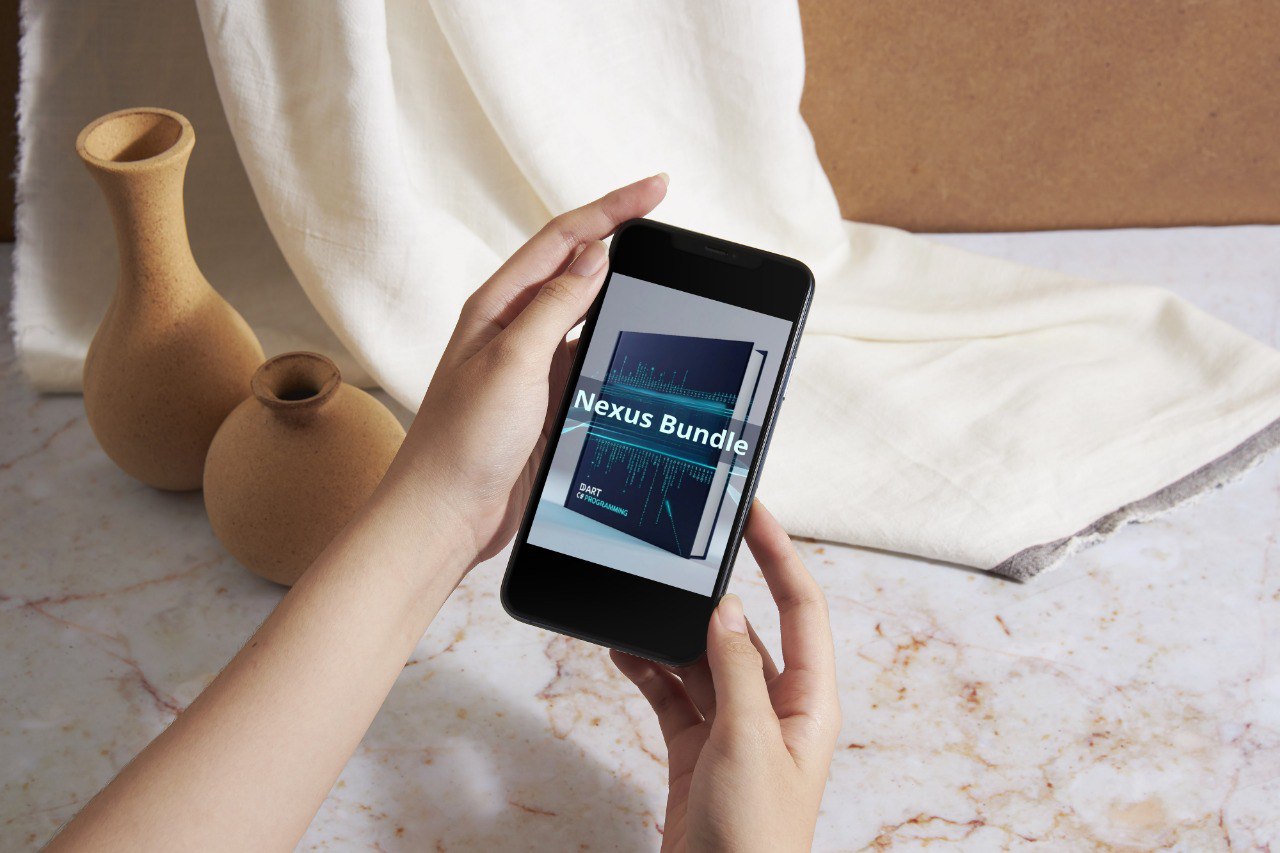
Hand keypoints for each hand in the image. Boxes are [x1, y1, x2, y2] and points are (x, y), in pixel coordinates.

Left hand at [382, 174, 667, 565]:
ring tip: (662, 285)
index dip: (614, 209)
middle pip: (578, 268)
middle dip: (623, 242)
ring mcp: (531, 366)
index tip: (657, 190)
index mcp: (497, 306)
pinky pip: (590, 362)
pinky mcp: (545, 402)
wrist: (445, 515)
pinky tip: (637, 352)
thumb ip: (555, 307)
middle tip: (667, 227)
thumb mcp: (512, 363)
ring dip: (621, 299)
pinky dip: (615, 349)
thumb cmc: (460, 442)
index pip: (565, 238)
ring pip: (588, 317)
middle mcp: (513, 329)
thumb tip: (595, 256)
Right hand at [612, 502, 840, 852]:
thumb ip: (737, 670)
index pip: (800, 607)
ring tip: (641, 602)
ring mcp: (734, 731)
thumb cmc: (754, 838)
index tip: (755, 513)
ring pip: (702, 662)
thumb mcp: (749, 741)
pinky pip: (672, 696)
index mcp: (809, 703)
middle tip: (684, 550)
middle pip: (746, 630)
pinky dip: (648, 672)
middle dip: (713, 593)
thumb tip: (728, 610)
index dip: (780, 554)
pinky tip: (624, 650)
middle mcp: (775, 710)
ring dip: (671, 635)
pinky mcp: (697, 751)